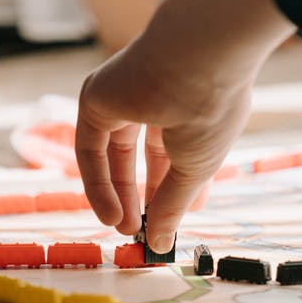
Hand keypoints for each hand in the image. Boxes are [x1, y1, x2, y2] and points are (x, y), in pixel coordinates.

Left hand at [75, 0, 294, 251]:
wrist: (199, 59)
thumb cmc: (210, 108)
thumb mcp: (195, 168)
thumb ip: (172, 205)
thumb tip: (160, 243)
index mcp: (187, 106)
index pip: (173, 152)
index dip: (173, 190)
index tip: (174, 224)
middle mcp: (153, 98)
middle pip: (138, 154)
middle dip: (140, 195)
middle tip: (142, 231)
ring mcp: (122, 95)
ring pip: (111, 153)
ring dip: (116, 194)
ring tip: (124, 229)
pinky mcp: (96, 97)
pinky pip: (91, 148)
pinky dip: (98, 184)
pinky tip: (111, 215)